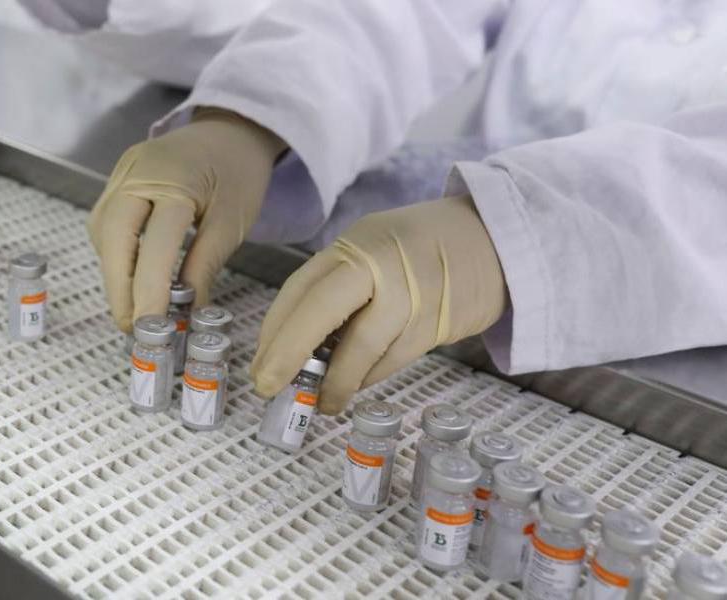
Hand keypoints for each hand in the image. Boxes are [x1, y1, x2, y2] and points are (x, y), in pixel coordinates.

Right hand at [87, 108, 285, 331]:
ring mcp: (122, 173)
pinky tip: (129, 275)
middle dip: (118, 285)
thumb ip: (205, 264)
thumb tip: (187, 312)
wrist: (229, 129)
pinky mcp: (117, 180)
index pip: (155, 243)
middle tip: (131, 324)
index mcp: (176, 180)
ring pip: (103, 230)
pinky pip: (105, 222)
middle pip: (113, 235)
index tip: (152, 325)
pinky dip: (114, 254)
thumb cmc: (237, 172)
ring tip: (132, 306)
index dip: (150, 288)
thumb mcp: (232, 220)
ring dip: (113, 272)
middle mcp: (139, 172)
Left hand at [251, 195, 506, 413]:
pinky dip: (368, 378)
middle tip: (268, 387)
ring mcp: (411, 297)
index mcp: (356, 246)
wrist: (496, 241)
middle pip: (320, 311)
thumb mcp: (374, 248)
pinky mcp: (437, 325)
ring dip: (335, 382)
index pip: (301, 288)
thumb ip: (338, 287)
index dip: (274, 330)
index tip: (260, 363)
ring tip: (320, 402)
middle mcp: (380, 266)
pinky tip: (355, 387)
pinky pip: (391, 361)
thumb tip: (294, 343)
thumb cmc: (422, 248)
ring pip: (360, 348)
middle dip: (288, 353)